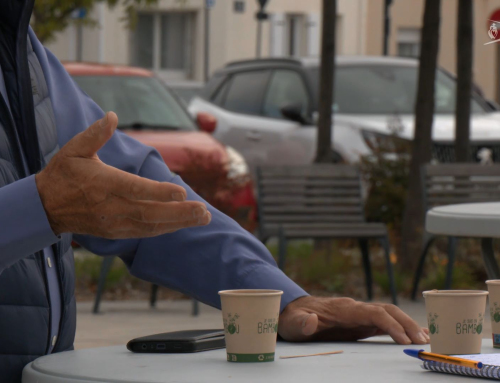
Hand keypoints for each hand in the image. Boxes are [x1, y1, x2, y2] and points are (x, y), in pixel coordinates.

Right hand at [36, 112, 210, 237]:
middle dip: (179, 213)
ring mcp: (114, 222)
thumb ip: (95, 134)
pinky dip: (165, 229)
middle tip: (204, 212)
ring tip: (202, 218)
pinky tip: (182, 224)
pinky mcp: (115, 232)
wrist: (45, 207)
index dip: (159, 192)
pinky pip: (144, 232)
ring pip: (151, 225)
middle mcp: (111, 207)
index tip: (181, 192)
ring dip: (178, 223)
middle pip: (150, 212)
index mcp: (103, 184)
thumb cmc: (63, 174)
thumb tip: (112, 115)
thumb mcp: (74, 149)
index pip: (135, 189)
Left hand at [278, 296, 429, 344]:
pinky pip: (384, 321)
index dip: (390, 324)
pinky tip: (414, 334)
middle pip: (386, 310)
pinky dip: (400, 326)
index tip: (403, 339)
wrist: (293, 312)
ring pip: (389, 313)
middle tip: (423, 341)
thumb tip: (311, 321)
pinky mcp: (360, 321)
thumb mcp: (293, 323)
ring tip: (426, 338)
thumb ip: (302, 322)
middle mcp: (354, 308)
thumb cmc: (293, 319)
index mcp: (342, 309)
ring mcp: (358, 313)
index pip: (372, 312)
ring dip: (407, 324)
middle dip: (406, 323)